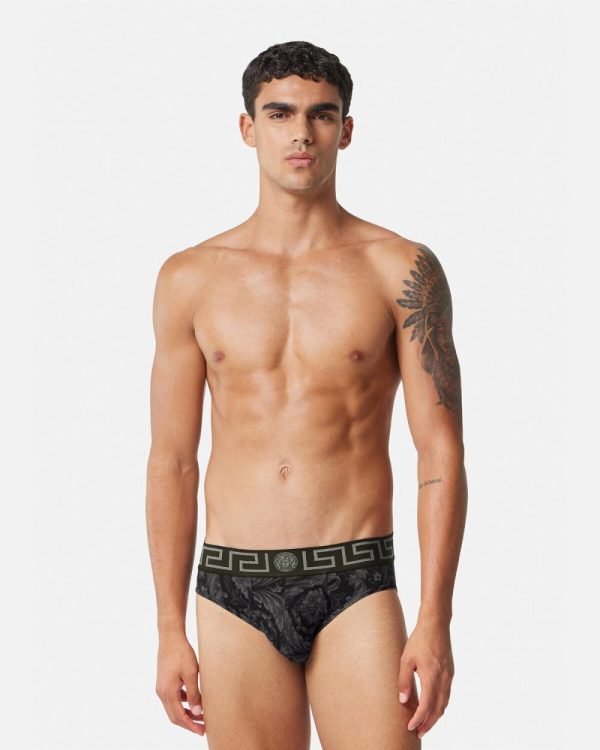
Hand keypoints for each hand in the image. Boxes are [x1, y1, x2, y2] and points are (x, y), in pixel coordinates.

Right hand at [155, 634, 204, 735]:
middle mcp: (162, 692)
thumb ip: (194, 694)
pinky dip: (183, 703)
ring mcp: (162, 687)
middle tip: (203, 728)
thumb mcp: (191, 673)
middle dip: (189, 723)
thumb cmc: (181, 653)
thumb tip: (198, 712)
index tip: (202, 732)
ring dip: (187, 713)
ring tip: (201, 716)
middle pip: (175, 715)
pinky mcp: (164, 682)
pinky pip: (174, 698)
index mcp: (167, 692)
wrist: (171, 636)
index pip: (179, 717)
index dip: (191, 726)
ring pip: (174, 707)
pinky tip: (194, 701)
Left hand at [398, 615, 453, 738]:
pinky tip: (433, 707)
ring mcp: (449, 676)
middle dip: (428, 724)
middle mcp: (443, 679)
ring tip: (424, 724)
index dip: (419, 719)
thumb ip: (404, 681)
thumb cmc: (419, 640)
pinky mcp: (450, 673)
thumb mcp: (406, 659)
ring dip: (435, 716)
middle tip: (418, 733)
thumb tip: (403, 700)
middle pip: (438, 709)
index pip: (426, 706)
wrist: (436, 625)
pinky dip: (440, 705)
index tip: (411, 727)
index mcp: (431, 676)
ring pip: (444, 704)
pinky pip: (446, 695)